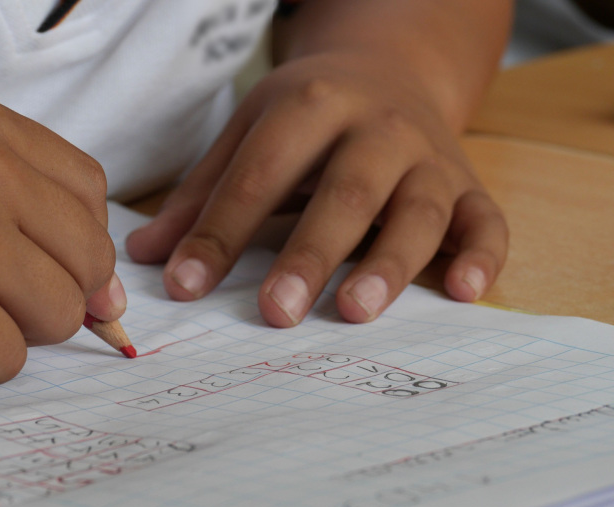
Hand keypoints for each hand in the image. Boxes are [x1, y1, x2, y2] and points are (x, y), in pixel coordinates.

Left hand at [126, 51, 506, 326]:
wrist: (390, 69)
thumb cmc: (309, 115)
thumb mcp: (250, 133)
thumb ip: (202, 195)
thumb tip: (145, 257)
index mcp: (310, 106)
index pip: (259, 176)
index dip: (220, 232)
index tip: (185, 288)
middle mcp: (377, 127)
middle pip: (345, 192)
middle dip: (310, 253)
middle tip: (276, 313)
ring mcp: (429, 156)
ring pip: (418, 210)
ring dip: (390, 262)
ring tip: (354, 311)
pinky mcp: (468, 184)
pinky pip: (486, 220)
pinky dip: (483, 255)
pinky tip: (464, 293)